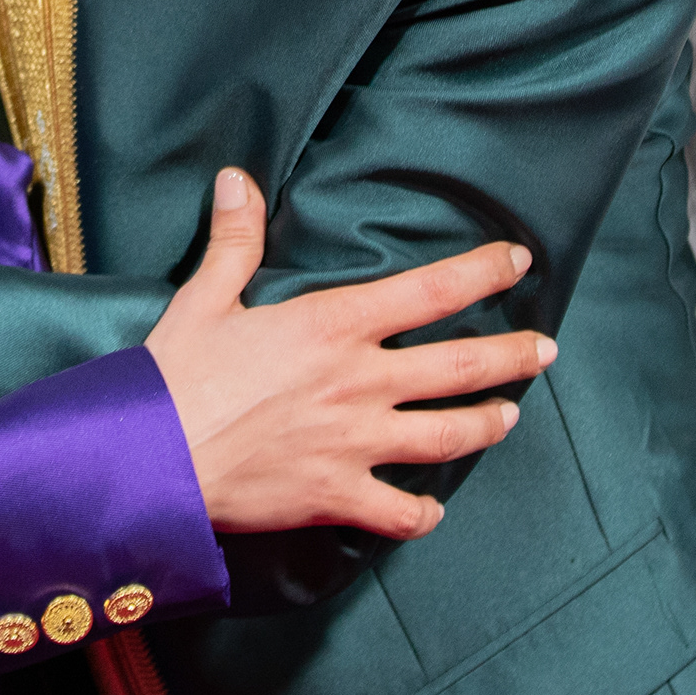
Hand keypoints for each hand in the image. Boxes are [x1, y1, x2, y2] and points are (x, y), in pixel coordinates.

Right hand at [144, 170, 551, 539]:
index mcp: (334, 326)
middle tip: (545, 351)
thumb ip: (236, 240)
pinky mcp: (337, 496)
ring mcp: (355, 443)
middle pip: (461, 366)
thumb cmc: (175, 375)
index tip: (518, 262)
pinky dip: (422, 513)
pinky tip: (432, 509)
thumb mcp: (206, 297)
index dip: (483, 272)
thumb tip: (236, 181)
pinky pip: (400, 513)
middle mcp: (359, 382)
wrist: (150, 458)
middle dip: (513, 356)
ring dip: (486, 424)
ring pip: (447, 436)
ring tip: (508, 416)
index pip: (431, 290)